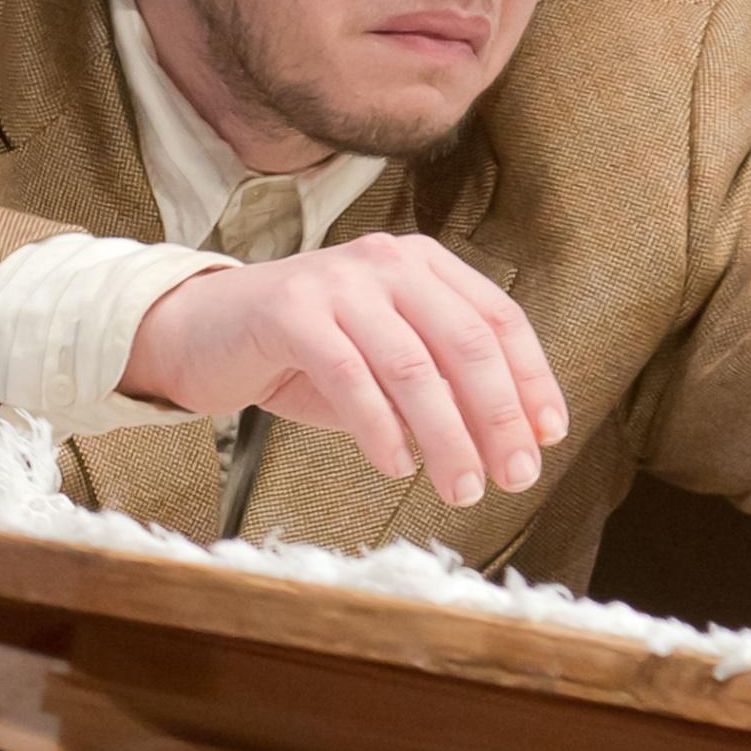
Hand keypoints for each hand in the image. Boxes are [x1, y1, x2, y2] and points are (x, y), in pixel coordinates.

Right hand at [121, 232, 567, 508]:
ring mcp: (338, 282)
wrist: (202, 332)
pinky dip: (381, 427)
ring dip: (447, 435)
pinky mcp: (291, 311)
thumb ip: (441, 389)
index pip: (497, 319)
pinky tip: (396, 466)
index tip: (549, 435)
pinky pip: (351, 375)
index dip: (530, 379)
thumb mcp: (386, 364)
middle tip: (516, 475)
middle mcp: (388, 261)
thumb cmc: (307, 355)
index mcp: (423, 264)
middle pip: (466, 342)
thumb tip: (509, 444)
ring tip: (463, 488)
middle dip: (499, 415)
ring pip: (414, 365)